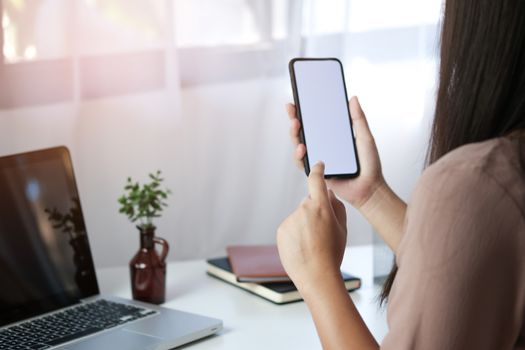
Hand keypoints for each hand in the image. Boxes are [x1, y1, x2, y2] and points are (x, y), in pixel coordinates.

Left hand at [277, 162, 346, 291]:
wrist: (316, 275)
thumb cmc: (332, 253)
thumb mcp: (342, 229)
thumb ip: (337, 207)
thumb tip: (329, 193)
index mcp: (321, 206)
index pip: (317, 180)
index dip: (318, 170)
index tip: (318, 165)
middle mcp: (303, 209)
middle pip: (308, 203)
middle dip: (314, 212)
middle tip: (322, 233)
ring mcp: (290, 219)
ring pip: (299, 217)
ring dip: (304, 225)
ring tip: (312, 244)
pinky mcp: (281, 230)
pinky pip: (290, 227)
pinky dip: (295, 234)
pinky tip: (302, 248)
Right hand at [286, 96, 384, 208]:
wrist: (369, 189)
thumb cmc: (370, 165)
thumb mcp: (365, 137)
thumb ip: (358, 118)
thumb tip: (352, 98)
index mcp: (334, 136)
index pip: (317, 121)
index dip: (306, 110)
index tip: (300, 99)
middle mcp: (324, 146)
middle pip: (304, 131)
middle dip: (295, 119)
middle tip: (292, 109)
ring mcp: (319, 158)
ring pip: (299, 145)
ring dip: (295, 135)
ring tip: (296, 125)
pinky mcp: (316, 171)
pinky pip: (303, 163)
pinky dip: (299, 155)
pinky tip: (302, 148)